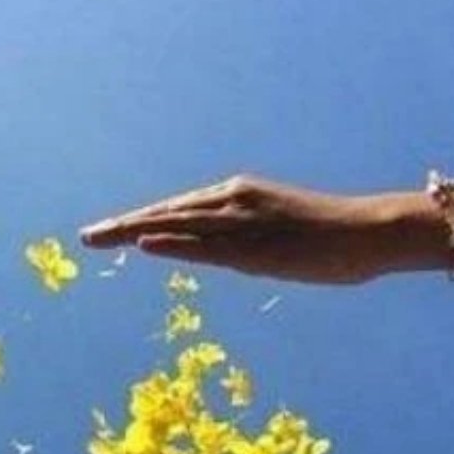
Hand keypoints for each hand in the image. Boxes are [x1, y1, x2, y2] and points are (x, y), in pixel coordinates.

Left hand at [80, 174, 395, 284]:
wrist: (369, 231)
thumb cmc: (331, 236)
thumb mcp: (279, 237)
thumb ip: (246, 242)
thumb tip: (225, 256)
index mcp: (239, 196)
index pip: (180, 211)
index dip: (143, 221)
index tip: (113, 232)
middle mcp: (233, 201)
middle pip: (168, 214)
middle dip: (124, 226)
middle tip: (85, 237)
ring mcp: (243, 220)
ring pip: (178, 225)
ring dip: (133, 232)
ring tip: (96, 239)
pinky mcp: (256, 244)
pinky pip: (205, 246)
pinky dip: (172, 245)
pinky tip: (140, 246)